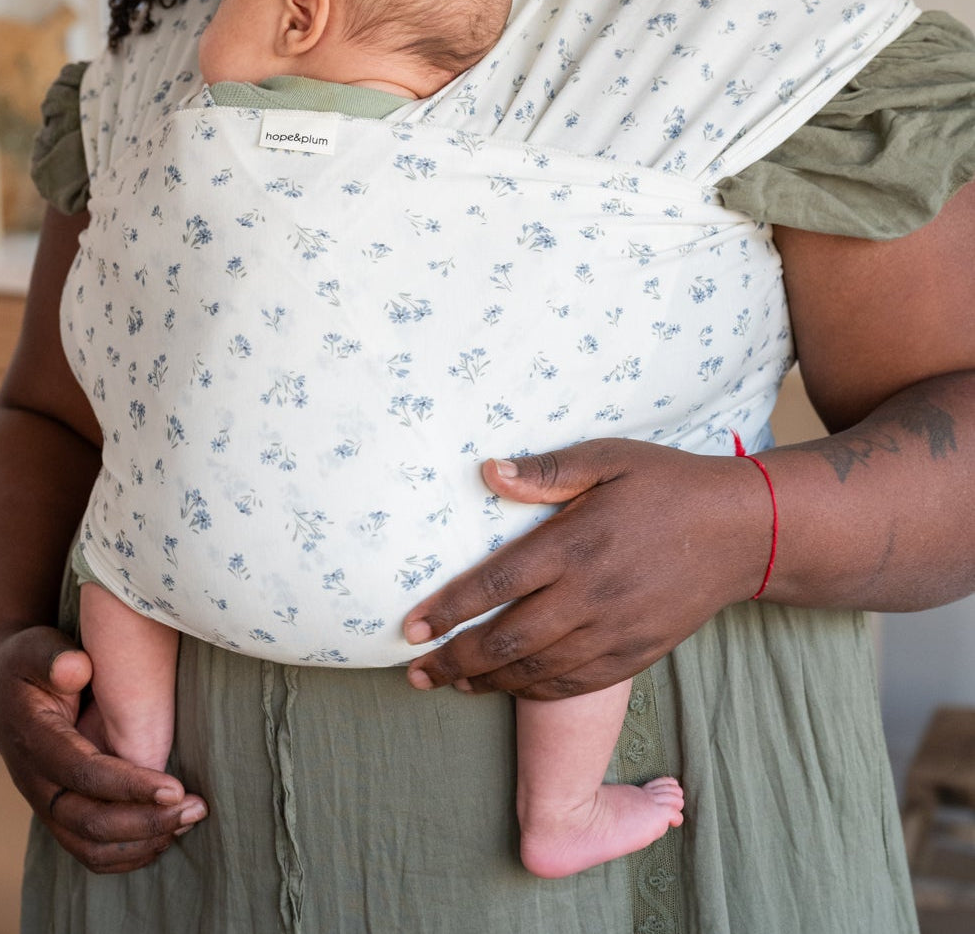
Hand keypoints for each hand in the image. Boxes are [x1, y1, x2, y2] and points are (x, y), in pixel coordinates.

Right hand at [0, 625, 206, 873]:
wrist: (1, 688)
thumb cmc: (29, 663)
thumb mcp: (36, 648)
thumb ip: (55, 658)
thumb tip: (76, 668)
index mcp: (33, 740)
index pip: (82, 774)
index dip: (129, 786)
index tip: (175, 787)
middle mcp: (34, 782)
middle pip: (88, 822)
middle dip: (146, 821)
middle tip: (197, 808)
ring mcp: (44, 803)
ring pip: (89, 847)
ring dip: (142, 843)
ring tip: (189, 821)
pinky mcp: (58, 813)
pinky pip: (89, 851)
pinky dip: (128, 854)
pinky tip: (166, 835)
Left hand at [402, 442, 765, 699]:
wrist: (741, 532)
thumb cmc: (666, 485)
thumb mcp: (608, 459)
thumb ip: (547, 471)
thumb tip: (487, 471)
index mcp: (576, 544)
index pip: (496, 584)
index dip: (448, 608)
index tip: (411, 626)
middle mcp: (590, 596)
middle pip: (507, 641)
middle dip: (453, 659)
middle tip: (414, 671)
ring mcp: (614, 632)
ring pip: (537, 671)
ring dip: (485, 682)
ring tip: (447, 682)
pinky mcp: (635, 655)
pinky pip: (575, 685)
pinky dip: (533, 693)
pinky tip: (506, 689)